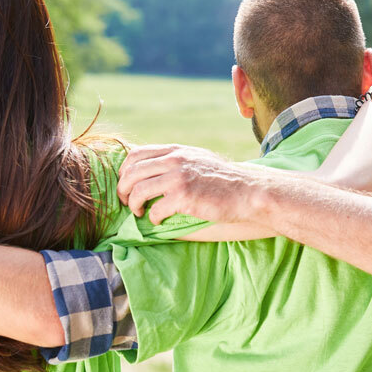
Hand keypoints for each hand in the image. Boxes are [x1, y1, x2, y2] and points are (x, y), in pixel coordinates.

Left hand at [117, 144, 269, 224]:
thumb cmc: (224, 180)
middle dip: (122, 190)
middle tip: (125, 202)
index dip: (124, 171)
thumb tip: (153, 166)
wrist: (249, 191)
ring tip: (139, 213)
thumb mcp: (199, 159)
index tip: (126, 184)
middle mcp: (175, 160)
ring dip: (133, 205)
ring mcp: (179, 178)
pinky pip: (155, 209)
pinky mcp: (184, 198)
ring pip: (138, 191)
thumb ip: (177, 159)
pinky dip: (152, 217)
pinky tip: (158, 220)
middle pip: (132, 172)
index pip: (136, 154)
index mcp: (176, 150)